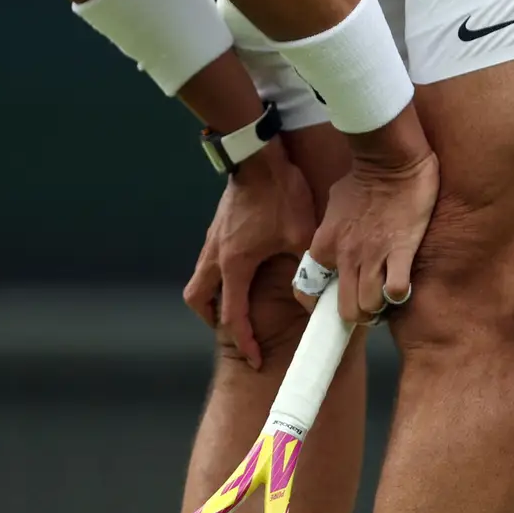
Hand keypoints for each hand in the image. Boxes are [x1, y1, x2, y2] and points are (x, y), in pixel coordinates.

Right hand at [183, 146, 317, 367]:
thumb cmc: (279, 192)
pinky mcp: (217, 228)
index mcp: (235, 264)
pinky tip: (242, 270)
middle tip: (237, 328)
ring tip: (235, 304)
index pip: (233, 315)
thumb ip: (307, 267)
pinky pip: (208, 262)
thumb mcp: (301, 233)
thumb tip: (314, 295)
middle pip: (198, 300)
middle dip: (214, 320)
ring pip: (199, 280)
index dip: (245, 341)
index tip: (256, 359)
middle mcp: (216, 255)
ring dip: (212, 297)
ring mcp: (213, 240)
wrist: (257, 154)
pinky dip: (218, 276)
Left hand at [296, 140, 439, 323]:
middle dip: (358, 314)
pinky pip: (396, 289)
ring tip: (384, 296)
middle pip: (346, 310)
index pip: (308, 289)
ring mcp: (373, 256)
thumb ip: (331, 229)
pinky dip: (399, 294)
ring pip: (369, 306)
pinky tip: (401, 285)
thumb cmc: (361, 179)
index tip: (331, 303)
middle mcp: (345, 256)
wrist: (389, 160)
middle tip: (367, 303)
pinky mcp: (401, 251)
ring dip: (379, 306)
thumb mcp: (333, 205)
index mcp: (325, 245)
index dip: (318, 304)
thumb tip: (335, 239)